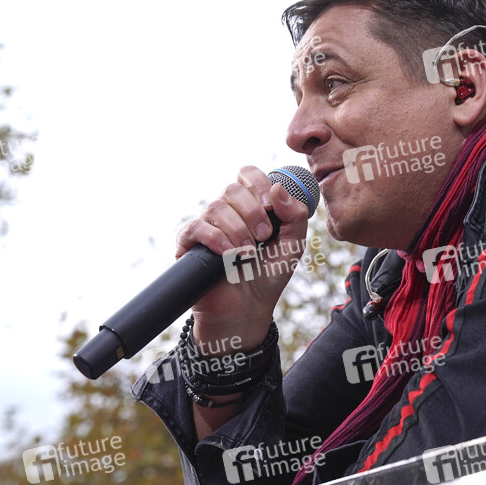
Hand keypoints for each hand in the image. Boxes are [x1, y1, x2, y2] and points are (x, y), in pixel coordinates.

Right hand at [175, 165, 309, 350]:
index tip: (270, 206)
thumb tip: (278, 188)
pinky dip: (217, 239)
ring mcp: (207, 226)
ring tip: (248, 254)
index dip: (258, 183)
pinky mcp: (190, 245)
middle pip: (232, 189)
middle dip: (253, 213)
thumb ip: (295, 216)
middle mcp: (227, 212)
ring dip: (238, 229)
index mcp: (251, 205)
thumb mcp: (294, 245)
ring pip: (215, 207)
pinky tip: (230, 255)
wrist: (248, 309)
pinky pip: (196, 227)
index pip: (247, 174)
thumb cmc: (269, 275)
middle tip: (264, 237)